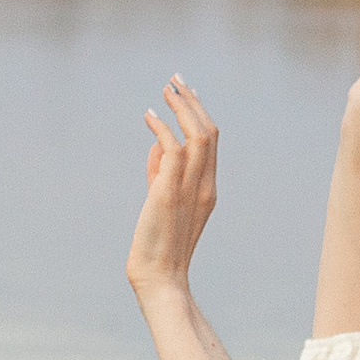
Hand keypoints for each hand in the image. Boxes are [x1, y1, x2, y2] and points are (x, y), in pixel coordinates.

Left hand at [127, 76, 217, 297]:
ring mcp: (190, 189)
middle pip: (209, 132)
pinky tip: (149, 117)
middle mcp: (204, 186)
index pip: (210, 143)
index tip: (185, 94)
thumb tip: (156, 146)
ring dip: (181, 107)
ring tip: (166, 89)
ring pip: (198, 135)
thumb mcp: (160, 203)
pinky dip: (162, 128)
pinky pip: (173, 149)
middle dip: (193, 102)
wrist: (159, 279)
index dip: (199, 114)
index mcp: (207, 190)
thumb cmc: (157, 247)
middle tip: (175, 81)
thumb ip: (160, 174)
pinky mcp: (168, 193)